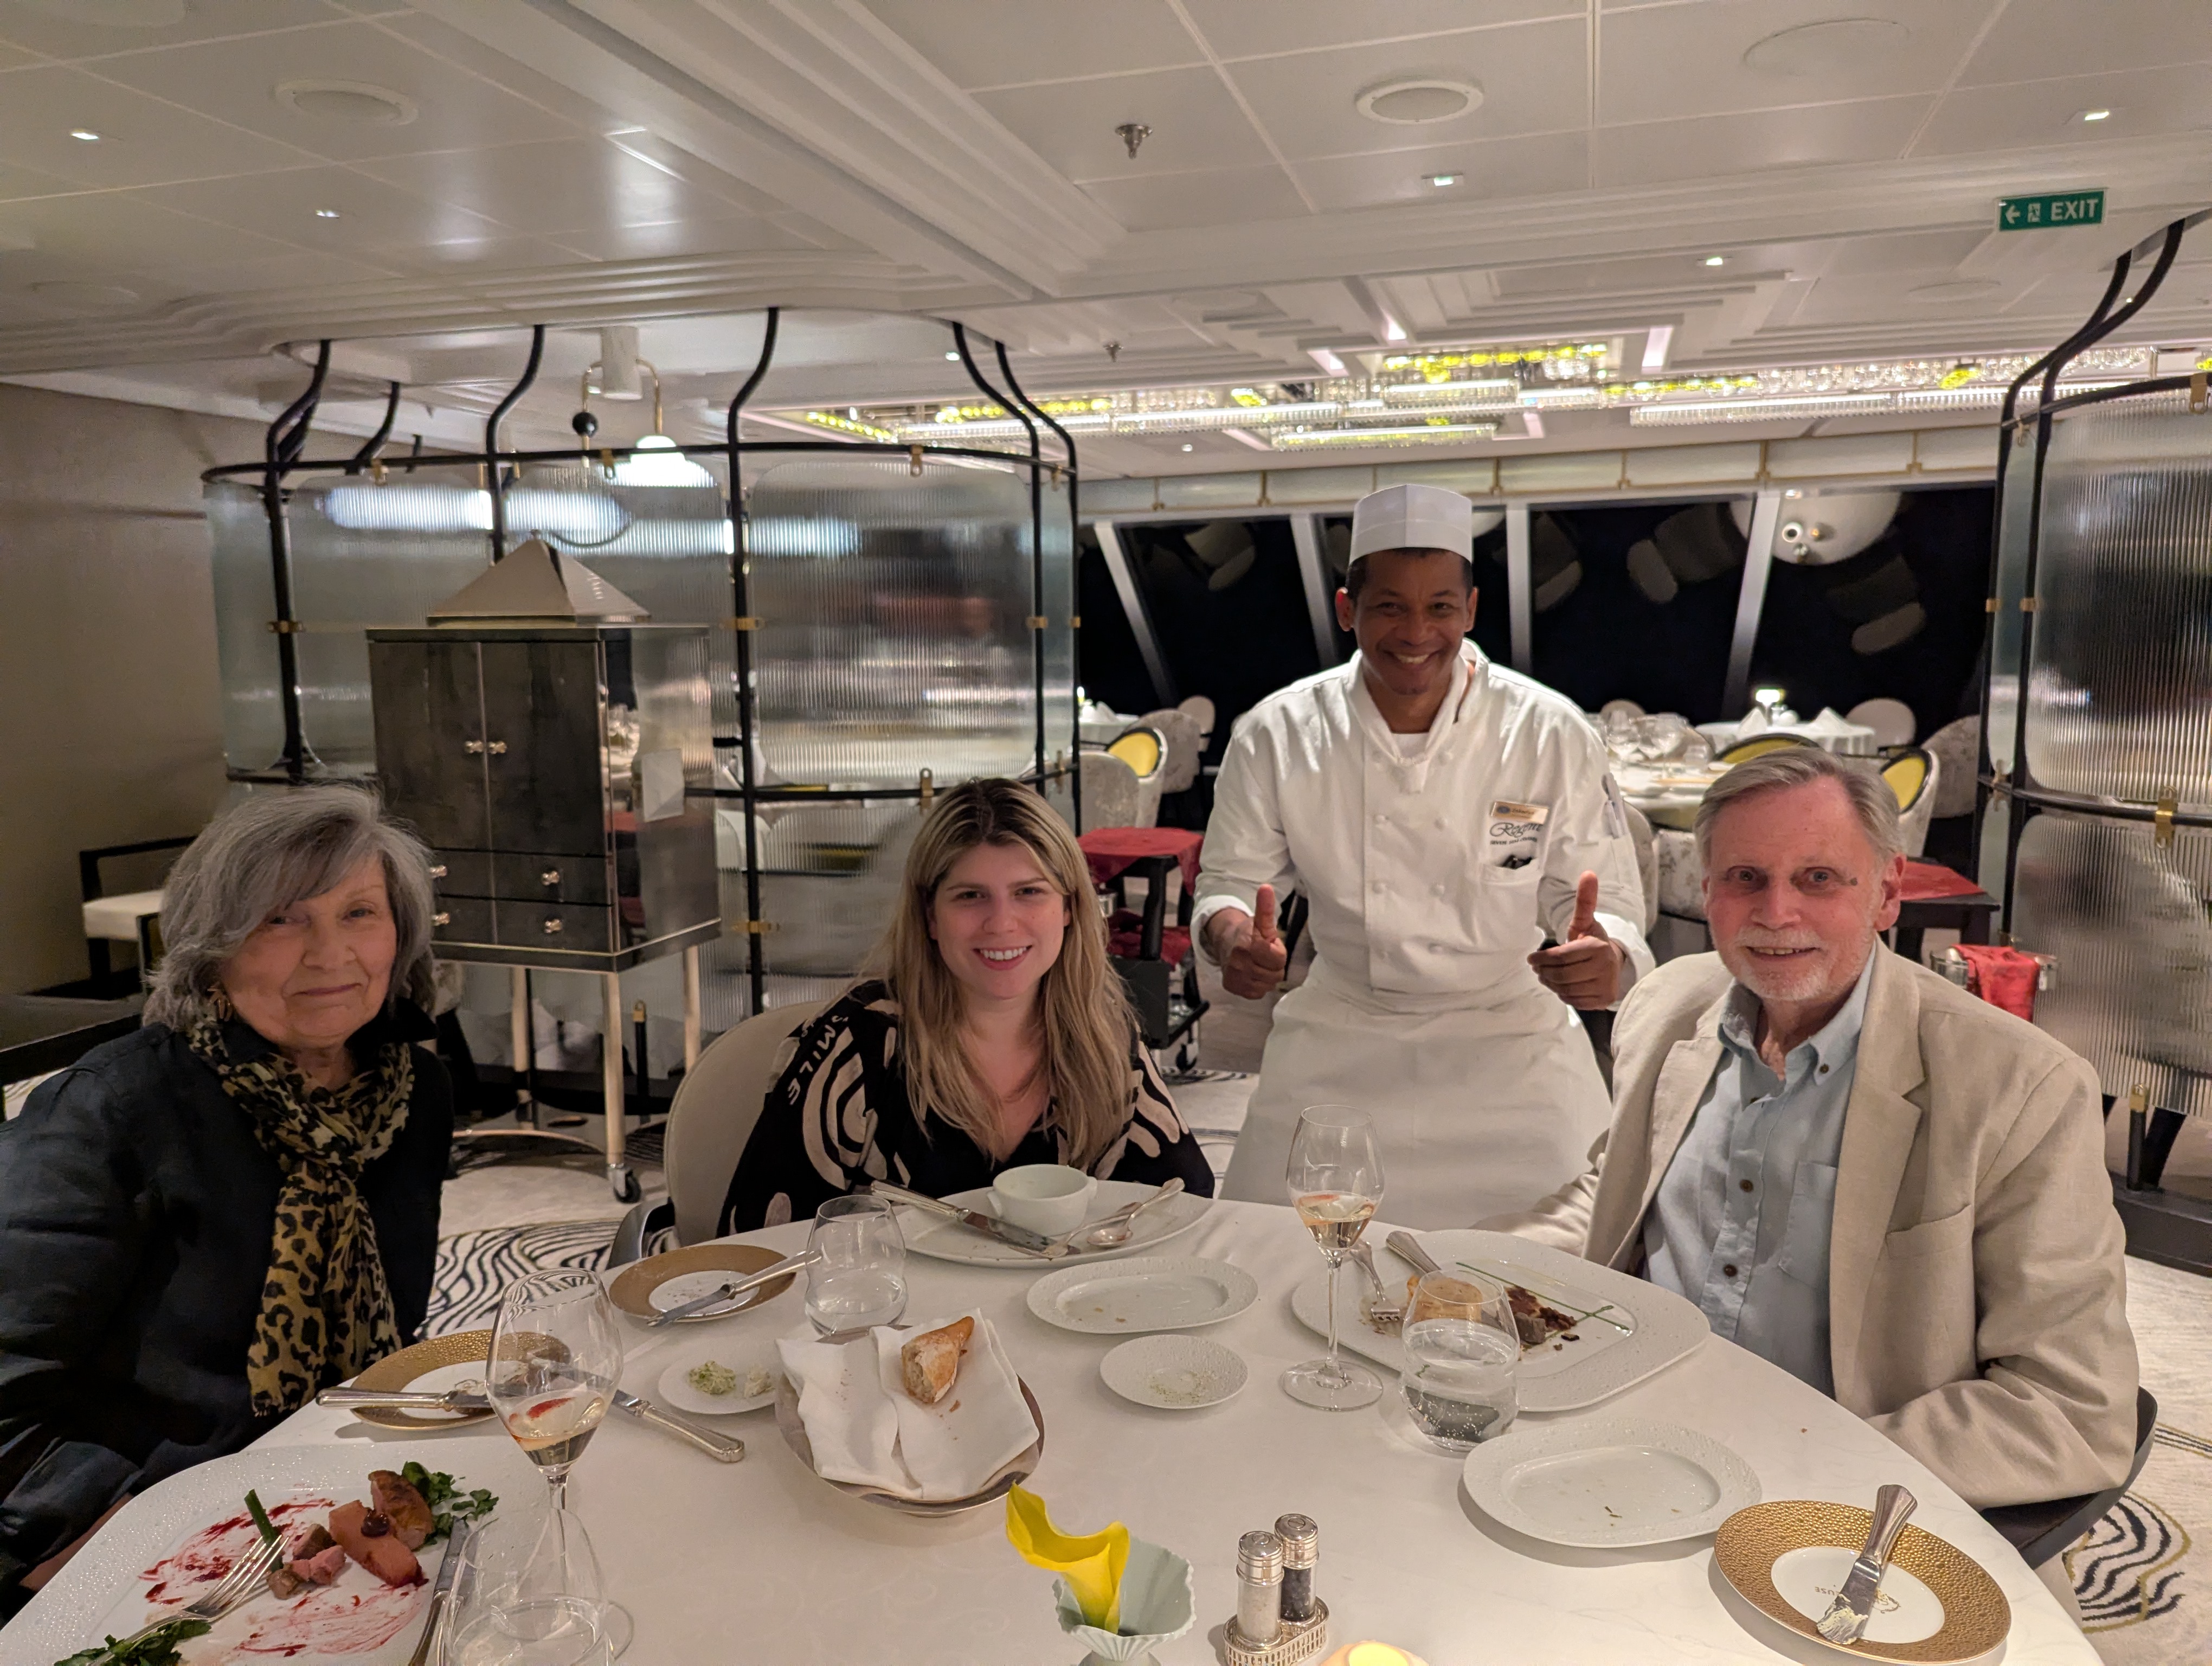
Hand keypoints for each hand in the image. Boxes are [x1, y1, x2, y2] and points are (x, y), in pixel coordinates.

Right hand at [1217, 883, 1289, 999]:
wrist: (1225, 943)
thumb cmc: (1248, 933)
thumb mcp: (1260, 921)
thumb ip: (1266, 908)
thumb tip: (1266, 888)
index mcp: (1249, 945)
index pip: (1278, 959)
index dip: (1277, 952)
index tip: (1269, 945)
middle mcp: (1240, 963)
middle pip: (1275, 974)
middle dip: (1273, 965)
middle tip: (1264, 955)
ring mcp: (1236, 977)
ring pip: (1268, 985)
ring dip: (1266, 976)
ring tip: (1257, 964)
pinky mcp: (1233, 987)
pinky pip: (1257, 993)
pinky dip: (1257, 985)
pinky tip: (1251, 974)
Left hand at [1528, 871, 1623, 1009]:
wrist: (1612, 962)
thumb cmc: (1592, 940)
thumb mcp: (1585, 921)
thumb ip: (1584, 900)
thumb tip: (1588, 873)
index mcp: (1598, 947)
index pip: (1561, 957)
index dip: (1542, 958)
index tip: (1531, 958)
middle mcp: (1605, 968)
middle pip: (1561, 975)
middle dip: (1544, 972)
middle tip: (1537, 968)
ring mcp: (1605, 986)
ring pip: (1565, 990)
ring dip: (1551, 983)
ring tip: (1547, 975)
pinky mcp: (1603, 1001)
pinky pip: (1573, 1001)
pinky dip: (1563, 994)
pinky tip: (1562, 985)